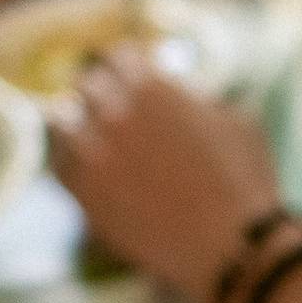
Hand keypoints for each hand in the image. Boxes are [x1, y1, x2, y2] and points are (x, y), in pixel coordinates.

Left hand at [49, 43, 283, 302]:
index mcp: (151, 85)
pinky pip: (58, 166)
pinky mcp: (82, 194)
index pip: (119, 57)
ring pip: (60, 121)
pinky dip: (68, 162)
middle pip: (88, 85)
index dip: (127, 69)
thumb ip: (207, 101)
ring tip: (89, 137)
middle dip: (101, 94)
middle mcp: (113, 111)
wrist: (230, 246)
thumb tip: (196, 97)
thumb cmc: (244, 183)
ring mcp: (91, 153)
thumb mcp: (239, 123)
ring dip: (76, 125)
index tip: (130, 80)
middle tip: (110, 109)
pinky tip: (84, 169)